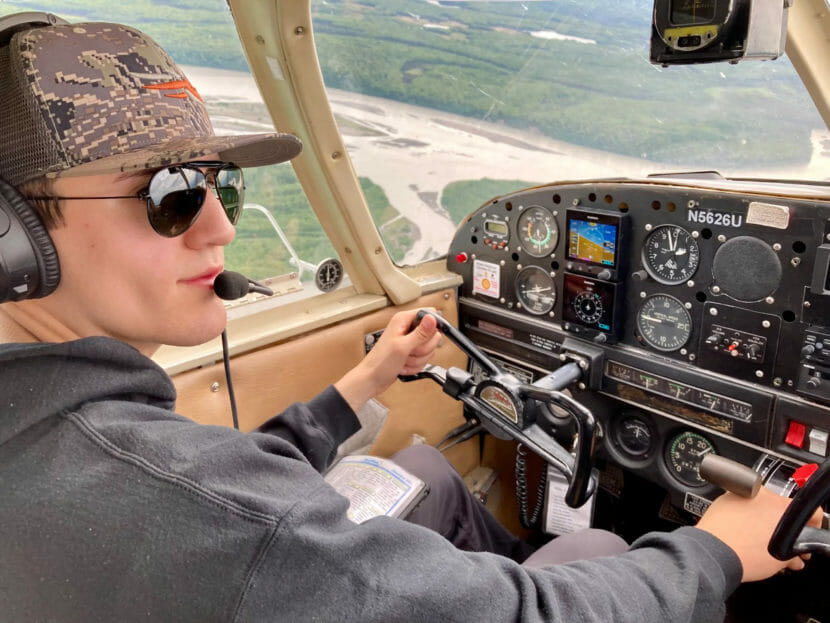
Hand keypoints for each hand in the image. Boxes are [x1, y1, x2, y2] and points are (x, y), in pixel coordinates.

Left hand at [334, 309, 440, 411]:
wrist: (372, 379)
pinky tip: (404, 365)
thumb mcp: (402, 346)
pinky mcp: (410, 353)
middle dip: (423, 348)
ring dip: (417, 359)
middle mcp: (407, 328)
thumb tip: (432, 318)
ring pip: (428, 349)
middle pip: (432, 335)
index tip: (423, 338)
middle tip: (409, 351)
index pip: (429, 314)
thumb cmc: (380, 363)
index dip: (431, 327)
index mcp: (403, 320)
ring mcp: (409, 341)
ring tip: (404, 359)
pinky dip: (415, 365)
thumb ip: (420, 333)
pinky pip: (423, 358)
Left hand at [696, 487, 822, 581]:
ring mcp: (743, 493)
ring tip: (753, 536)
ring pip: (758, 504)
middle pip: (779, 508)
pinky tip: (738, 530)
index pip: (807, 512)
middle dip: (779, 523)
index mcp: (783, 508)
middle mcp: (763, 495)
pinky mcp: (725, 496)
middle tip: (774, 539)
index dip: (808, 526)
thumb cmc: (745, 555)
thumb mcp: (780, 561)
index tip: (803, 534)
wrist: (714, 553)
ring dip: (758, 517)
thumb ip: (792, 554)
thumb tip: (794, 556)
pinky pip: (739, 503)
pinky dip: (741, 514)